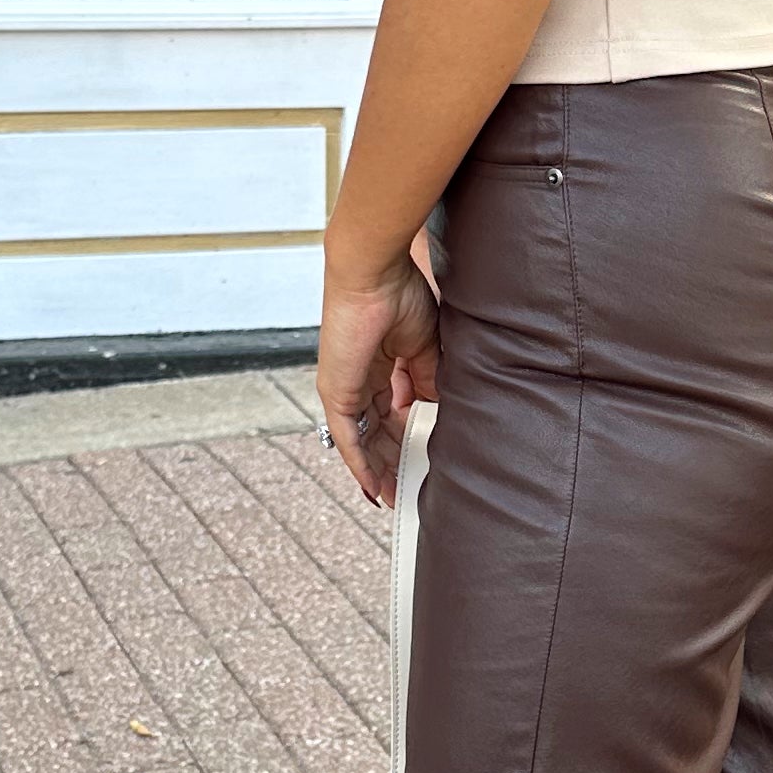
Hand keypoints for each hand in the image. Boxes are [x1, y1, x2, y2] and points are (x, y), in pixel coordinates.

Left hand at [318, 239, 438, 507]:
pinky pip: (348, 439)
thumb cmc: (399, 294)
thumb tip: (436, 410)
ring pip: (362, 442)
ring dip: (379, 472)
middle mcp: (358, 380)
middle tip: (408, 489)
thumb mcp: (424, 348)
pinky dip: (361, 466)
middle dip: (392, 463)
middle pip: (375, 433)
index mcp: (378, 366)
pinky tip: (375, 489)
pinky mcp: (336, 394)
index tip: (423, 460)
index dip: (406, 438)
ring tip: (397, 499)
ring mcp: (344, 389)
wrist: (375, 274)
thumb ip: (427, 381)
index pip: (391, 412)